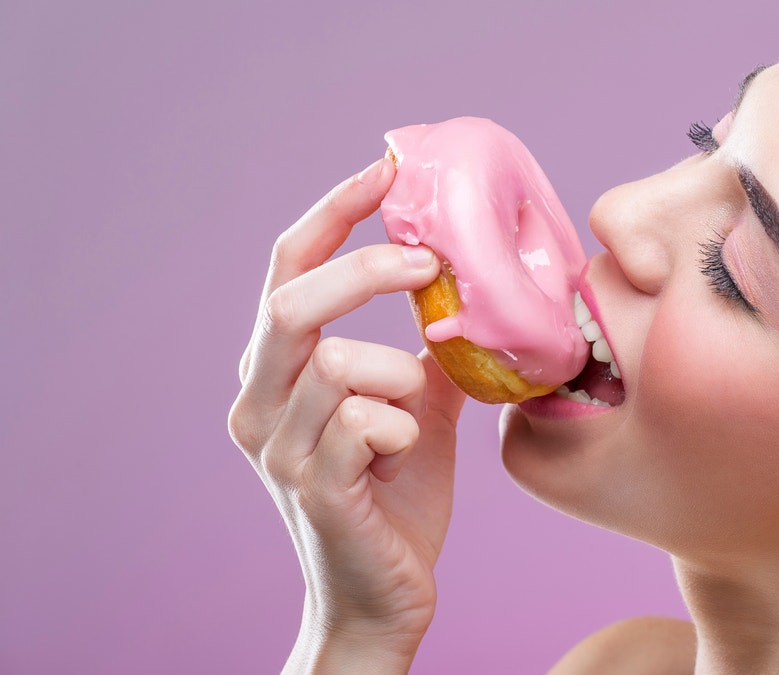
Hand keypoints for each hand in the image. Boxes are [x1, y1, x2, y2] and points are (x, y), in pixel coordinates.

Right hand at [228, 156, 465, 672]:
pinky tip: (404, 457)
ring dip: (398, 376)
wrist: (382, 596)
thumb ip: (426, 355)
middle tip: (428, 263)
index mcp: (275, 372)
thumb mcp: (415, 410)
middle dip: (365, 271)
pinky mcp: (314, 487)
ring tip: (414, 416)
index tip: (385, 168)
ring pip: (338, 363)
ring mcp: (278, 447)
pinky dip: (402, 428)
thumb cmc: (395, 498)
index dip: (332, 212)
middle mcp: (257, 403)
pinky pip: (362, 422)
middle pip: (292, 300)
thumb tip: (472, 297)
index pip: (285, 269)